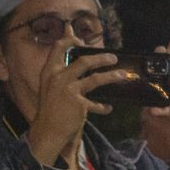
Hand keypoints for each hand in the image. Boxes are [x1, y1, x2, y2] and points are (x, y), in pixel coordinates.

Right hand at [28, 38, 127, 166]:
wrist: (47, 130)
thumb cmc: (50, 106)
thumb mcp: (50, 85)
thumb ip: (60, 69)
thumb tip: (70, 49)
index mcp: (49, 71)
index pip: (58, 48)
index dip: (70, 40)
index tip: (81, 40)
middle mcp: (58, 78)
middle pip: (83, 62)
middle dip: (101, 58)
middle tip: (113, 58)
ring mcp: (69, 91)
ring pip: (95, 79)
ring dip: (111, 76)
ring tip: (122, 75)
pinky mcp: (79, 105)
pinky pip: (96, 104)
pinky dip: (103, 107)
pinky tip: (108, 108)